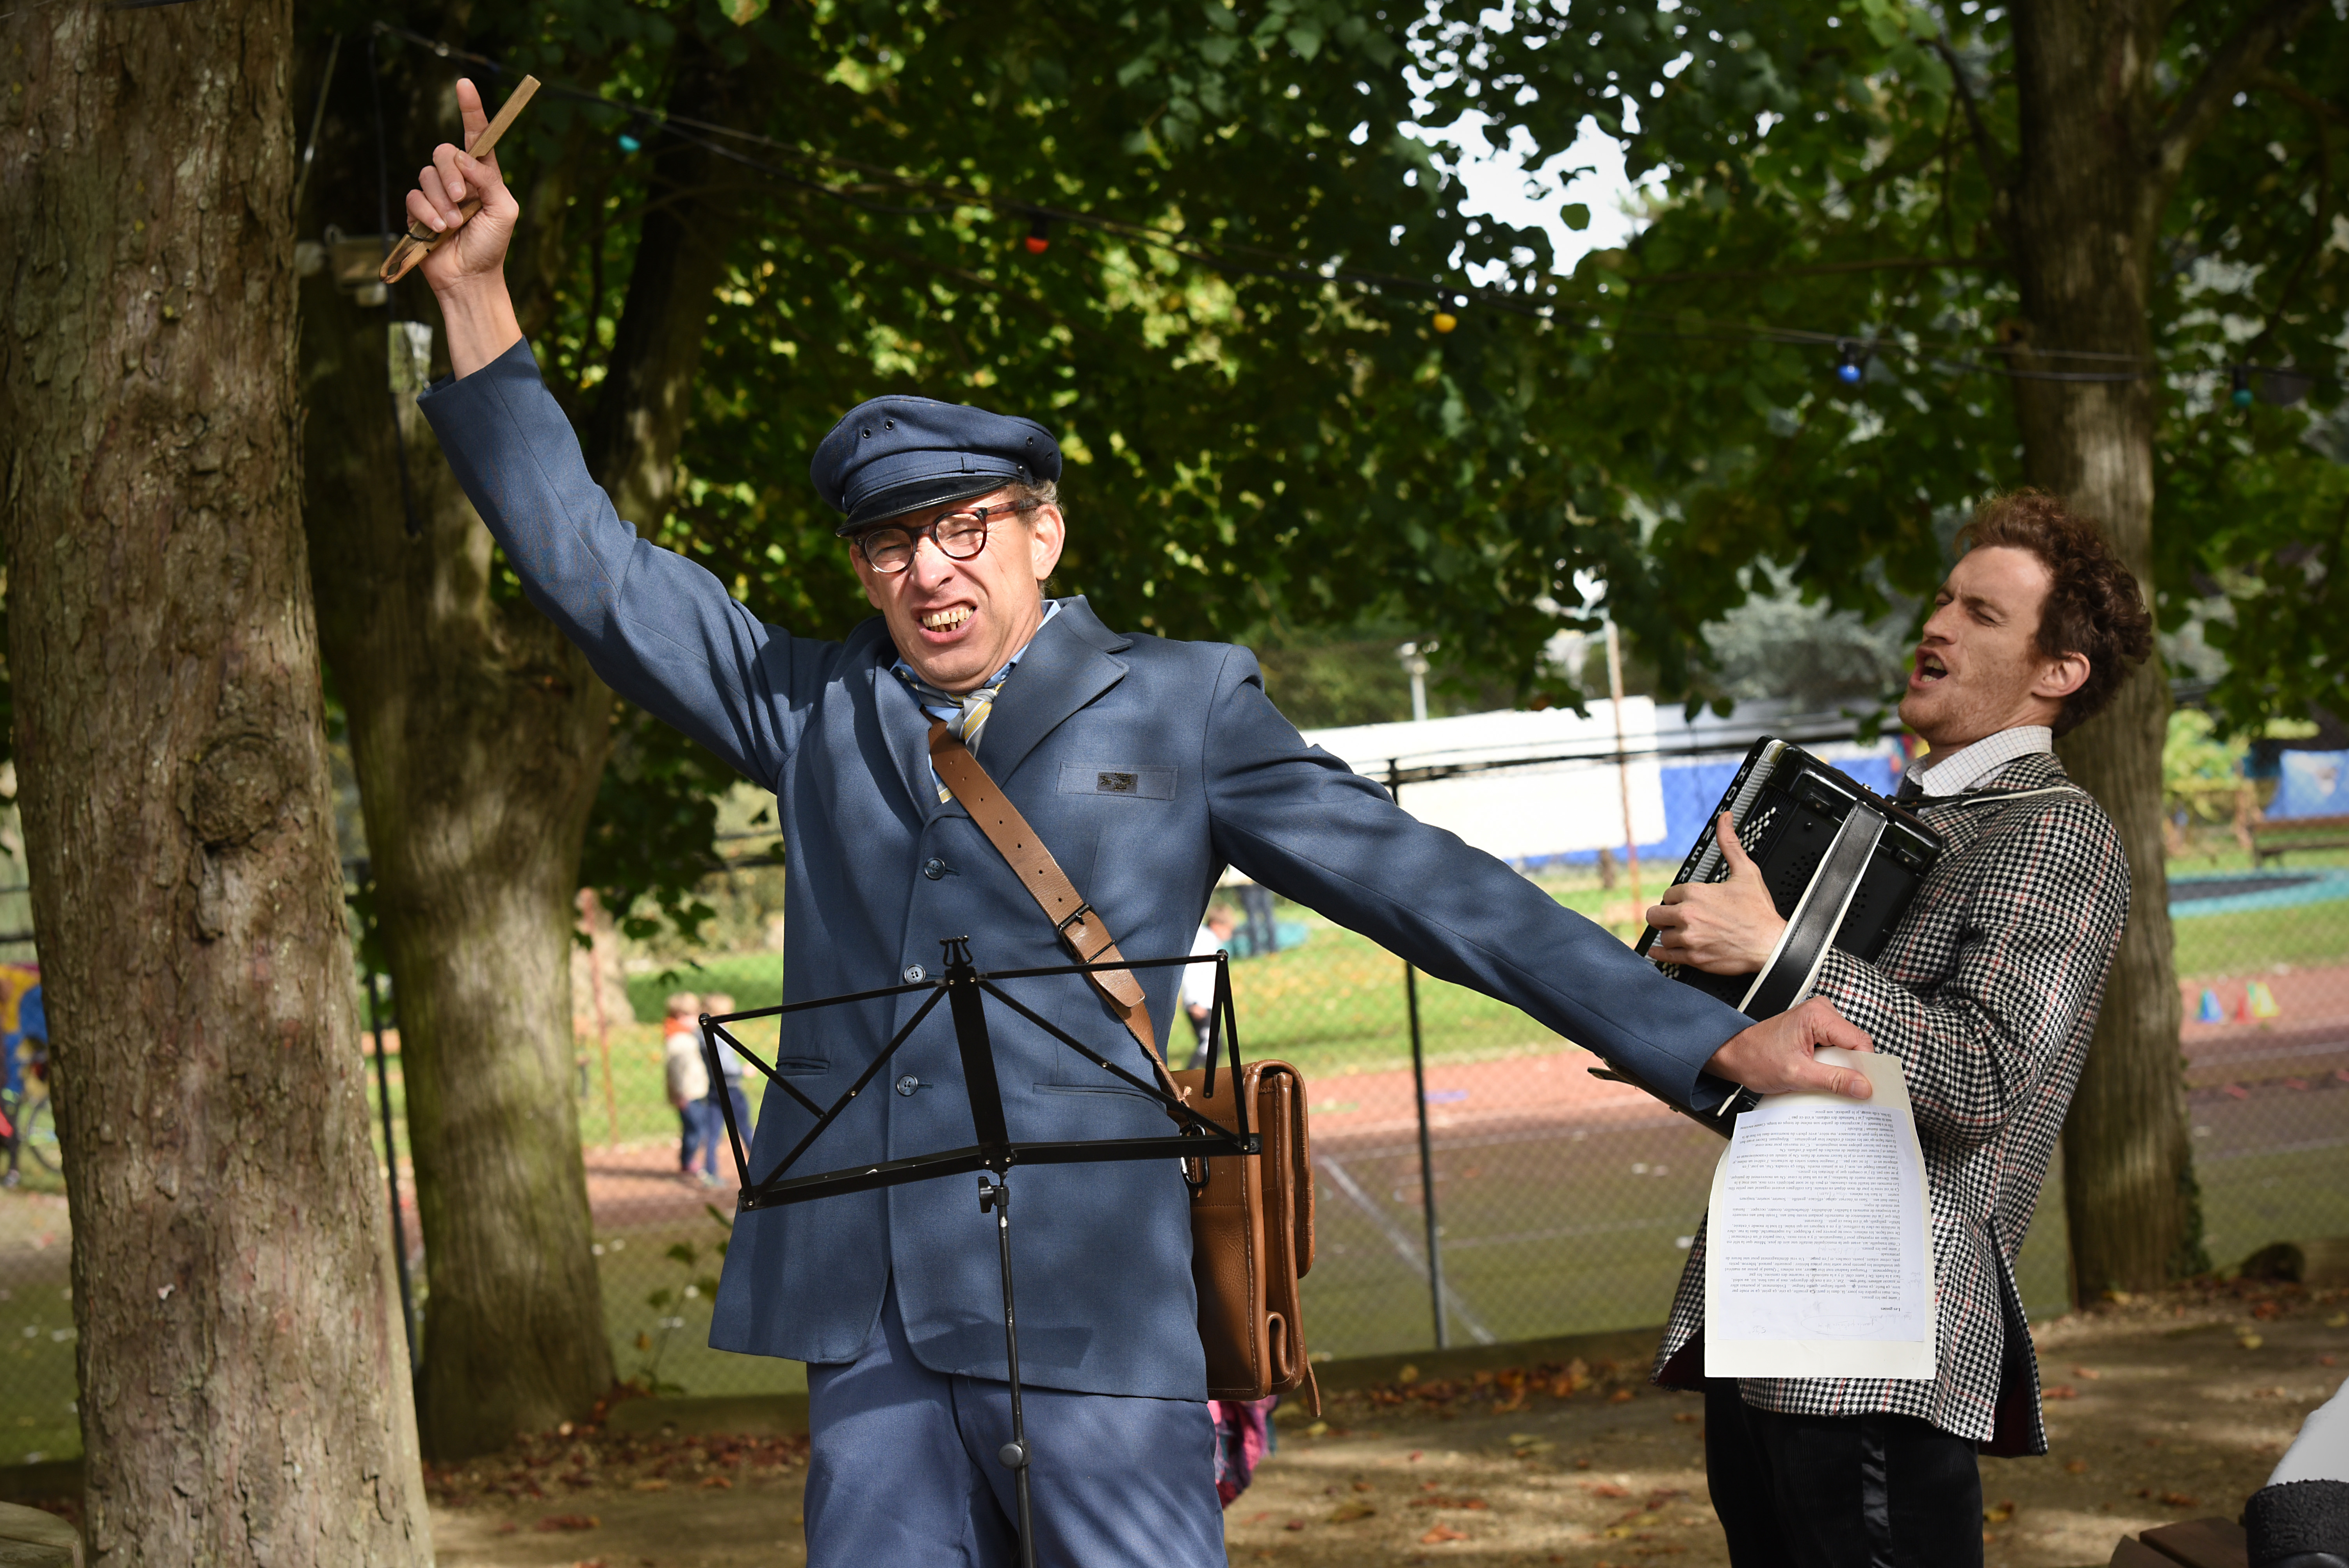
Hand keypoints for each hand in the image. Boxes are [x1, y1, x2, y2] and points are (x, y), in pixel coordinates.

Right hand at [403, 78, 519, 294]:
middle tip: (462, 199)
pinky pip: (414, 196)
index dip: (471, 110)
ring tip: (453, 225)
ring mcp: (436, 193)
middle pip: (444, 152)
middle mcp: (458, 179)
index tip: (464, 84)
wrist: (471, 277)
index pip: (476, 136)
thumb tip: (464, 157)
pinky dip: (426, 213)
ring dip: (442, 201)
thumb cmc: (493, 245)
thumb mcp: (505, 211)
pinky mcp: (418, 209)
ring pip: (427, 175)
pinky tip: (438, 230)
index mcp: (483, 175)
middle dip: (452, 174)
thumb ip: (489, 180)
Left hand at [1645, 813, 1785, 973]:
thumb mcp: (1746, 872)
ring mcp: (1689, 938)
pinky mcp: (1693, 958)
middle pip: (1655, 914)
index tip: (1682, 902)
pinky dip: (1661, 953)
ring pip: (1662, 935)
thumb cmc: (1760, 912)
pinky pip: (1664, 956)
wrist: (1773, 945)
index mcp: (1695, 893)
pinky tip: (1661, 950)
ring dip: (1670, 934)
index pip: (1668, 894)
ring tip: (1682, 933)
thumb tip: (1725, 819)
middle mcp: (1688, 915)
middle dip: (1664, 915)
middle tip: (1673, 917)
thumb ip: (1730, 844)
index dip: (1675, 898)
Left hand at [1704, 997, 1874, 1099]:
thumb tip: (1863, 1086)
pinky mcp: (1816, 1030)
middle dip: (1854, 1069)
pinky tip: (1824, 1077)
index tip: (1867, 1088)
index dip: (1866, 1067)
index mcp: (1818, 1015)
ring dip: (1842, 1068)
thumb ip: (1833, 1080)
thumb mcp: (1797, 1075)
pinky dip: (1833, 1065)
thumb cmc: (1756, 1059)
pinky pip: (1836, 1049)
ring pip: (1847, 1049)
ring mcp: (1819, 1020)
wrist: (1735, 1055)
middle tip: (1848, 1091)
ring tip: (1828, 1083)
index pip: (1859, 1041)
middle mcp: (1821, 1011)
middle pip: (1855, 1045)